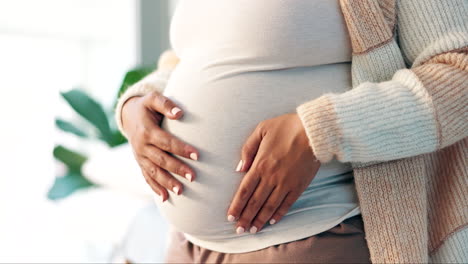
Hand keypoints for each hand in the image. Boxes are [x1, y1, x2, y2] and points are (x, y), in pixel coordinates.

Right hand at [121, 91, 198, 200]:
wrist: (128, 116)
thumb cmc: (147, 106)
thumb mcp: (153, 99)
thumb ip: (165, 104)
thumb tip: (179, 113)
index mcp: (147, 131)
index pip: (166, 142)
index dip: (181, 149)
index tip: (197, 155)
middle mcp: (141, 146)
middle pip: (161, 160)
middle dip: (177, 169)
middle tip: (193, 177)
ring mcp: (140, 157)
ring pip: (153, 172)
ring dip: (167, 183)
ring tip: (181, 191)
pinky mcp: (140, 163)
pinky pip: (146, 177)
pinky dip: (155, 188)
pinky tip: (165, 198)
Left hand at [227, 113, 320, 233]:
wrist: (314, 131)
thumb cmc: (287, 127)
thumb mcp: (262, 129)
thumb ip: (248, 149)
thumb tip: (239, 168)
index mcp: (260, 164)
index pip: (244, 190)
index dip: (237, 205)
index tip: (230, 217)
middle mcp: (271, 177)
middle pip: (255, 202)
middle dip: (245, 218)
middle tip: (238, 230)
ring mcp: (286, 183)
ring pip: (269, 207)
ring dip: (260, 220)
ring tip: (252, 230)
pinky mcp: (299, 186)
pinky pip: (287, 204)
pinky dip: (279, 214)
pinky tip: (272, 222)